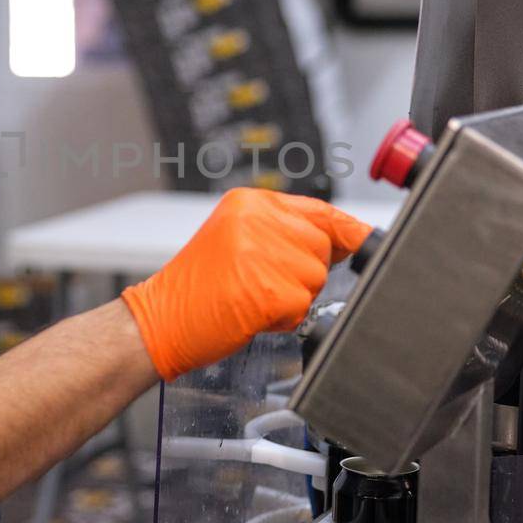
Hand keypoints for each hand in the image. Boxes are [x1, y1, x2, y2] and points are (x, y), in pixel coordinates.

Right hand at [121, 188, 371, 381]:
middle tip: (263, 283)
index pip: (319, 210)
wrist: (160, 317)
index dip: (345, 230)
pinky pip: (302, 307)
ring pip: (315, 279)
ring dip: (293, 297)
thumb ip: (285, 232)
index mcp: (251, 203)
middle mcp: (257, 220)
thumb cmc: (197, 286)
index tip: (362, 240)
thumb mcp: (237, 239)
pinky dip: (283, 319)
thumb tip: (348, 238)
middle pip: (321, 247)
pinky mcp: (268, 289)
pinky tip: (252, 313)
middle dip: (305, 272)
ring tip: (253, 297)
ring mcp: (263, 254)